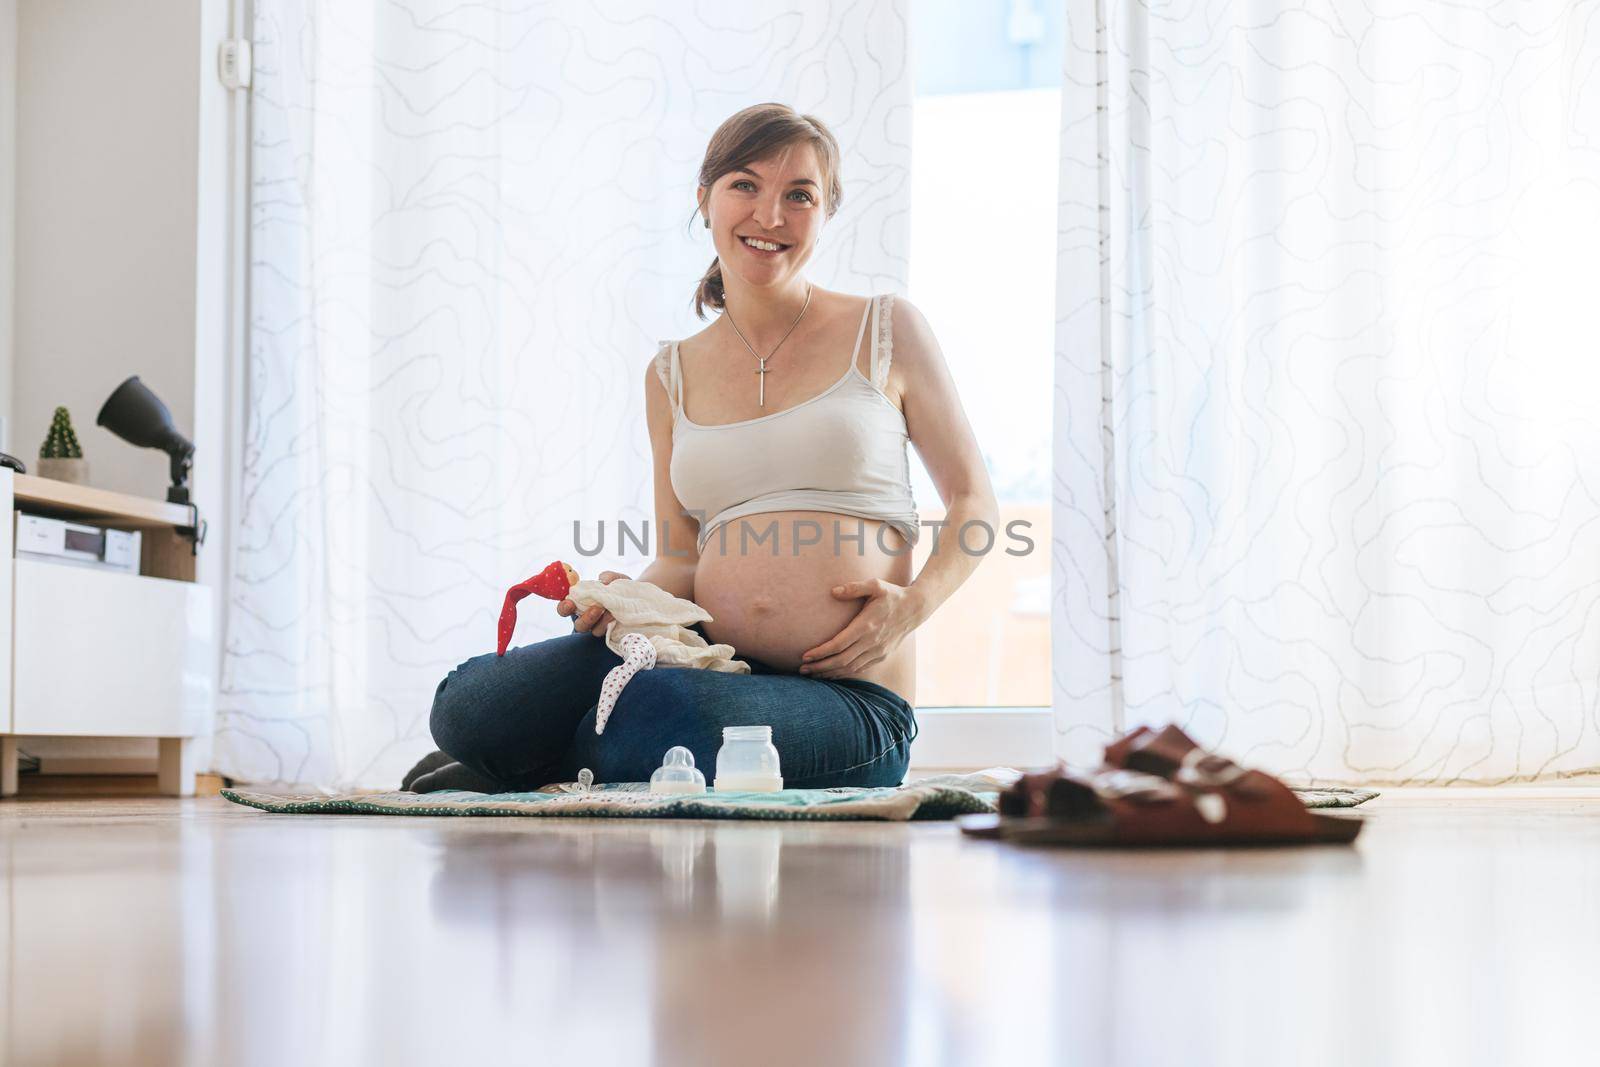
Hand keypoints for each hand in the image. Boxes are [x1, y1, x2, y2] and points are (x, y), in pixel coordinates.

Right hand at [558, 570, 628, 637]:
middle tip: (596, 608)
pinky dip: (612, 625)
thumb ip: (608, 577)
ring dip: (602, 622)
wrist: (637, 596)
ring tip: (611, 612)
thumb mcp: (615, 579)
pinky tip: (618, 617)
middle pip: (579, 626)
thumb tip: (603, 579)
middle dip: (586, 618)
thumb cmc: (619, 587)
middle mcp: (588, 618)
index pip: (565, 609)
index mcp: (581, 604)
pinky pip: (609, 633)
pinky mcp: (612, 632)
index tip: (569, 603)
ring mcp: (600, 626)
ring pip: (595, 631)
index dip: (564, 608)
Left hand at [799, 578, 923, 678]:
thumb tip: (833, 592)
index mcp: (867, 625)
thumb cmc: (892, 595)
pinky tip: (831, 674)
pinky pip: (859, 669)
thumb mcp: (875, 585)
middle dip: (820, 667)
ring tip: (812, 674)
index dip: (821, 652)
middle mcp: (872, 642)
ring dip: (830, 673)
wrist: (915, 609)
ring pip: (850, 668)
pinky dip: (843, 674)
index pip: (839, 644)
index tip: (805, 655)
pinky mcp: (881, 656)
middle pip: (842, 660)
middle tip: (802, 669)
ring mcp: (878, 651)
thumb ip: (854, 588)